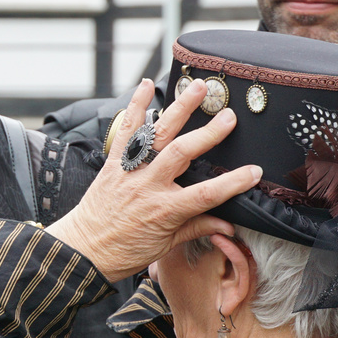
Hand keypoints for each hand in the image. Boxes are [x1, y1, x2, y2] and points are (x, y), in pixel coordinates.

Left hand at [50, 77, 260, 281]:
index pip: (206, 194)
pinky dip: (135, 107)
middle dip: (208, 133)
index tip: (254, 171)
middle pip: (182, 153)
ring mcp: (129, 171)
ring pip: (156, 134)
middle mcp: (147, 185)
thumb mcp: (165, 246)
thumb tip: (229, 225)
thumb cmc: (125, 251)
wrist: (84, 250)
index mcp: (165, 210)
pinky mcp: (113, 163)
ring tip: (198, 88)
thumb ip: (197, 229)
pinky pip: (125, 131)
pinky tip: (146, 85)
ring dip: (179, 109)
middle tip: (229, 117)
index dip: (233, 182)